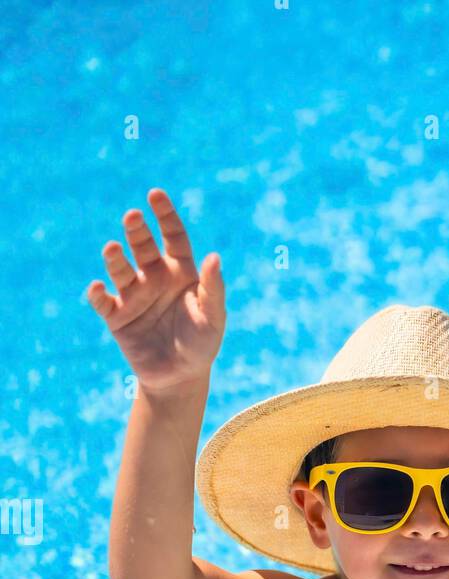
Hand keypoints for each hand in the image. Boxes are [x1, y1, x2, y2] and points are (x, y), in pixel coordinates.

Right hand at [85, 188, 225, 392]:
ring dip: (114, 257)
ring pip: (120, 268)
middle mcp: (154, 277)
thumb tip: (214, 257)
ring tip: (113, 249)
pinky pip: (104, 301)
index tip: (155, 195)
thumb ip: (214, 288)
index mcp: (180, 271)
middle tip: (132, 216)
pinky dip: (99, 294)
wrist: (180, 377)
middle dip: (136, 230)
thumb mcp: (213, 317)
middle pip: (142, 246)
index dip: (165, 215)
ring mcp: (133, 295)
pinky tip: (100, 288)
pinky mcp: (117, 317)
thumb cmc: (201, 344)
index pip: (172, 236)